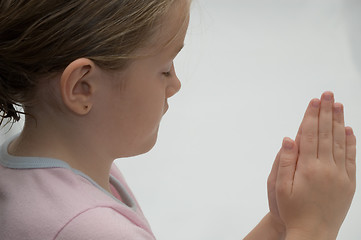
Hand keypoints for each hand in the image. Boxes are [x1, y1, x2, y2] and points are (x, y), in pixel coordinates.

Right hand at [275, 92, 355, 238]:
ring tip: (338, 105)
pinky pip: (351, 158)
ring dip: (338, 121)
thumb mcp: (280, 188)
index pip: (310, 135)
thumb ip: (284, 162)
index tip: (314, 100)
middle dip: (326, 112)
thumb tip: (289, 138)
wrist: (313, 233)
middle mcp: (326, 168)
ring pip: (340, 142)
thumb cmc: (292, 211)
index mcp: (308, 168)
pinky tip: (349, 130)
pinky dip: (351, 142)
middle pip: (326, 134)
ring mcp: (340, 175)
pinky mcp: (349, 183)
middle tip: (328, 94)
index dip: (311, 116)